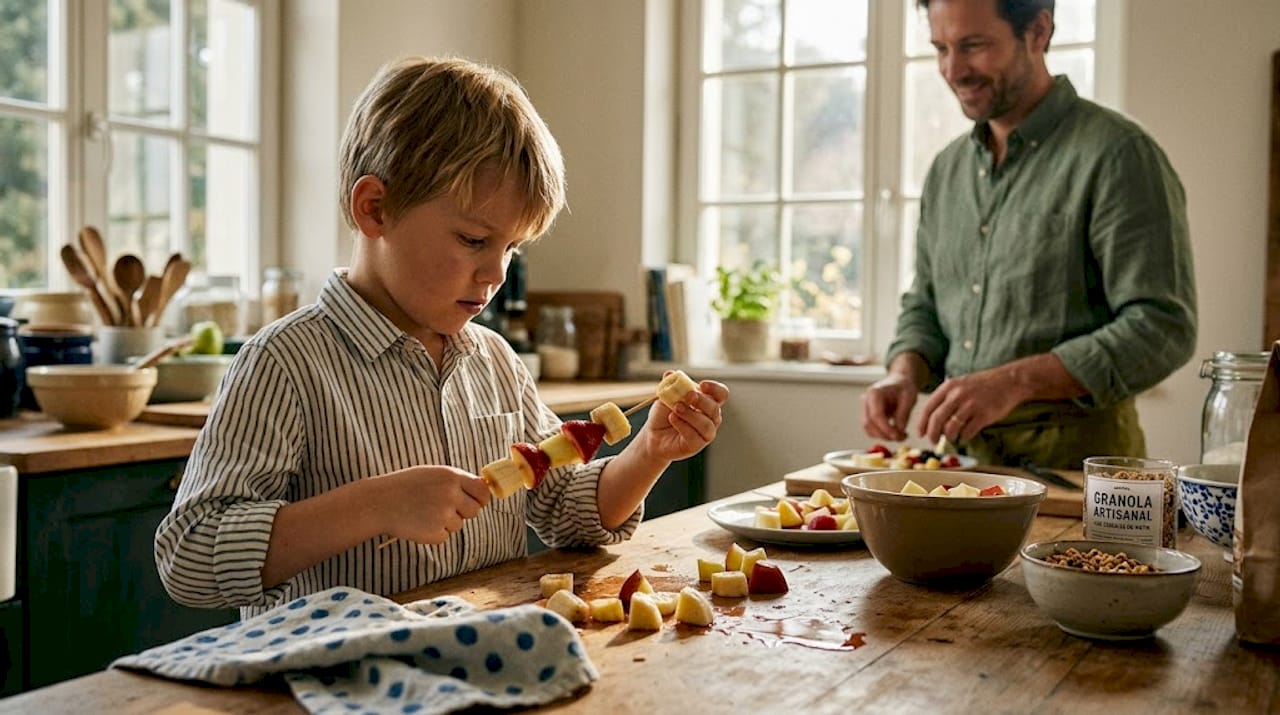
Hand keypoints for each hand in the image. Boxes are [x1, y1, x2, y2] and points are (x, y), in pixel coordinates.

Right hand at [373, 465, 490, 543]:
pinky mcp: (435, 533)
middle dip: (463, 512)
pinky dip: (434, 533)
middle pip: (475, 511)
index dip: (482, 498)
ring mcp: (443, 515)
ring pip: (458, 525)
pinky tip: (419, 523)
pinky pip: (444, 536)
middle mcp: (450, 495)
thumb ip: (457, 481)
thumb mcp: (433, 474)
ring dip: (446, 522)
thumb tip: (483, 489)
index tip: (477, 502)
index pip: (483, 491)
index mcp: (451, 477)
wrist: (380, 502)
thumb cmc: (407, 486)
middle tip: (444, 508)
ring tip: (424, 512)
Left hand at [639, 377, 728, 461]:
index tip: (702, 385)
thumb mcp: (666, 396)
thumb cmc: (664, 414)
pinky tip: (672, 418)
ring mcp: (705, 433)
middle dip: (701, 400)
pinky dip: (682, 425)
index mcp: (707, 402)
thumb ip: (670, 386)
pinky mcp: (696, 445)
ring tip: (676, 408)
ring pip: (706, 424)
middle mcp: (711, 418)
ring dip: (690, 414)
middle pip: (715, 408)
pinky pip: (694, 436)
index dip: (715, 389)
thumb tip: (669, 374)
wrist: (653, 434)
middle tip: (687, 396)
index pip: (721, 394)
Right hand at [862, 373, 918, 441]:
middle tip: (901, 438)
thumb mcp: (909, 397)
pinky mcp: (867, 415)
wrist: (899, 381)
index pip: (876, 415)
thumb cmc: (904, 387)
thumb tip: (899, 431)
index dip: (886, 428)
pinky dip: (882, 434)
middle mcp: (866, 400)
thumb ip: (903, 414)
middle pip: (868, 424)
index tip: (898, 436)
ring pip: (868, 429)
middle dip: (884, 435)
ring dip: (883, 436)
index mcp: (875, 393)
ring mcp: (864, 408)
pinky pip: (871, 429)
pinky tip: (895, 433)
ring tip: (900, 435)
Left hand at [917, 368, 1023, 445]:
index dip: (922, 423)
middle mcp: (958, 395)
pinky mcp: (984, 415)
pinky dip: (964, 437)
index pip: (928, 408)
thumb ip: (946, 398)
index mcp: (949, 387)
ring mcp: (971, 405)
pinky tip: (965, 436)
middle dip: (932, 434)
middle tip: (933, 441)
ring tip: (952, 437)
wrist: (1009, 381)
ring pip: (951, 428)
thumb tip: (933, 421)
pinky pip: (968, 432)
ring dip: (949, 437)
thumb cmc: (983, 385)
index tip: (920, 434)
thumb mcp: (960, 384)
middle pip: (937, 420)